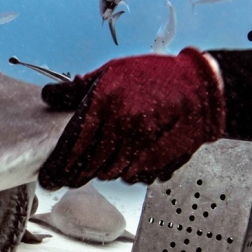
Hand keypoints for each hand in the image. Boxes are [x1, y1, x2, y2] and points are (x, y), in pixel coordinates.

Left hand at [38, 48, 225, 189]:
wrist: (203, 88)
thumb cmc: (155, 77)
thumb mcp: (111, 73)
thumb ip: (77, 90)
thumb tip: (48, 96)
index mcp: (107, 105)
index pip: (74, 145)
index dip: (58, 166)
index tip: (49, 178)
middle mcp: (124, 130)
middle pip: (90, 166)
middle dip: (73, 176)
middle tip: (64, 179)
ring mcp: (145, 148)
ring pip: (111, 174)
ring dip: (100, 172)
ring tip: (96, 165)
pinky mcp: (162, 162)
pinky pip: (135, 177)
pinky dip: (127, 172)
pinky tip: (126, 160)